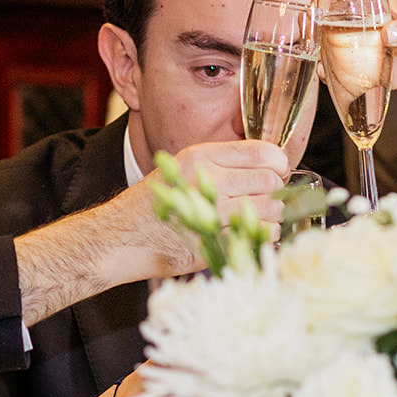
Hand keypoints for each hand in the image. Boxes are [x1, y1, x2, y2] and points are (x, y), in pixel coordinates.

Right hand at [13, 140, 286, 322]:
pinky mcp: (212, 244)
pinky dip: (263, 236)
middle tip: (268, 197)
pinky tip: (250, 233)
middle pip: (269, 182)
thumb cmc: (155, 203)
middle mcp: (206, 181)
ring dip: (273, 215)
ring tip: (261, 217)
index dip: (277, 164)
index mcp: (201, 157)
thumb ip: (222, 164)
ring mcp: (210, 214)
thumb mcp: (183, 168)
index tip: (277, 171)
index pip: (262, 153)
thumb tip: (270, 165)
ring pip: (269, 211)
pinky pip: (258, 237)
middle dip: (275, 191)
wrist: (120, 238)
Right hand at [312, 0, 396, 127]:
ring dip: (319, 51)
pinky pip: (336, 61)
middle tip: (313, 46)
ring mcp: (361, 38)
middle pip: (326, 11)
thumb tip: (389, 32)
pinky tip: (330, 78)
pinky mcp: (362, 60)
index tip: (316, 14)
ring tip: (323, 66)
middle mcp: (365, 14)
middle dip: (314, 26)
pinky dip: (329, 70)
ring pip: (327, 37)